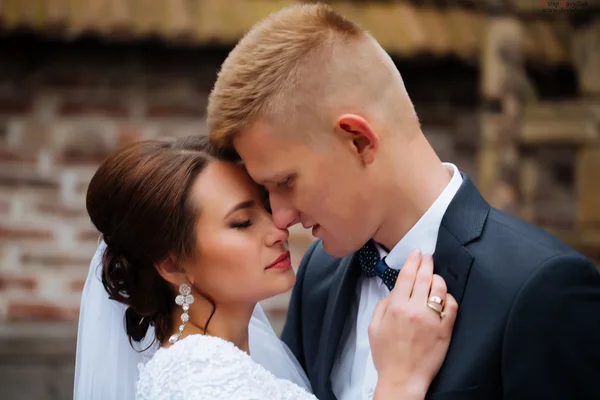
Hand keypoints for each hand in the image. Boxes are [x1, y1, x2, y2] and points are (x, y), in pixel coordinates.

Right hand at [368, 249, 457, 399]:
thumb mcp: (374, 327)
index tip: (417, 253)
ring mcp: (432, 319)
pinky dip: (449, 298)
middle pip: (424, 277)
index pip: (407, 275)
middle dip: (426, 262)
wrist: (402, 378)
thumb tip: (394, 290)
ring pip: (440, 288)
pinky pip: (452, 306)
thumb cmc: (387, 355)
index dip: (413, 260)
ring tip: (434, 278)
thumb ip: (382, 305)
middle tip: (428, 257)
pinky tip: (444, 298)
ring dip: (437, 279)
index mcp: (396, 307)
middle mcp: (414, 310)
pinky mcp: (445, 329)